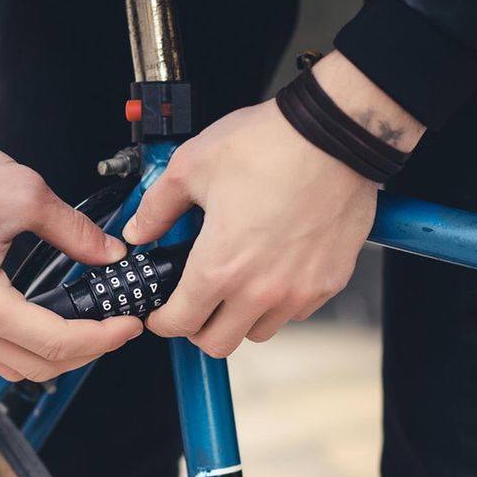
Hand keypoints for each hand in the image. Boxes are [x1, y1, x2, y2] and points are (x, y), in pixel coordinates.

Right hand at [0, 63, 141, 381]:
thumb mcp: (23, 195)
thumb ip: (74, 231)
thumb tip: (107, 252)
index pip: (57, 342)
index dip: (103, 338)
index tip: (127, 325)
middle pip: (38, 365)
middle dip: (85, 350)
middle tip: (114, 327)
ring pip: (11, 368)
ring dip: (51, 356)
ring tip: (83, 328)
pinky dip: (15, 354)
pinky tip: (35, 330)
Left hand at [123, 51, 425, 356]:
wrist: (335, 133)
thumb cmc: (271, 144)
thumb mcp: (192, 166)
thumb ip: (158, 206)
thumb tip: (141, 229)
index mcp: (220, 266)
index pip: (181, 323)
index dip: (163, 321)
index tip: (163, 313)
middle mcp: (261, 289)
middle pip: (219, 343)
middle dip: (199, 329)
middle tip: (196, 305)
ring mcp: (298, 290)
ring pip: (260, 331)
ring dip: (242, 318)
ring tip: (238, 285)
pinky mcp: (329, 282)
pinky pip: (298, 311)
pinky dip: (281, 302)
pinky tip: (274, 270)